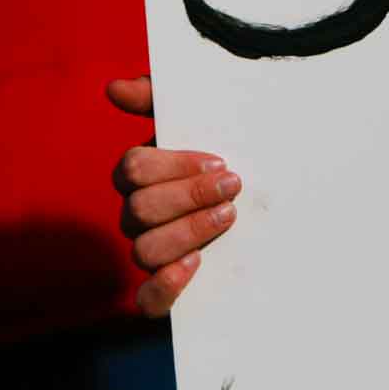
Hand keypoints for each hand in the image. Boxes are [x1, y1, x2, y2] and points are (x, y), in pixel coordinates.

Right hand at [108, 76, 238, 316]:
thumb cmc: (228, 156)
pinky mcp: (169, 289)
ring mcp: (152, 252)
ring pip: (144, 250)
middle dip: (189, 195)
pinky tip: (195, 265)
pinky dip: (165, 287)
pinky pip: (148, 300)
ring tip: (228, 217)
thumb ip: (160, 99)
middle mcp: (139, 216)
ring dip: (187, 232)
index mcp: (141, 176)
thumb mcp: (204, 121)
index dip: (175, 164)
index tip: (220, 161)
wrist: (273, 197)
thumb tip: (115, 89)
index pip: (134, 169)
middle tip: (233, 186)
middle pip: (139, 209)